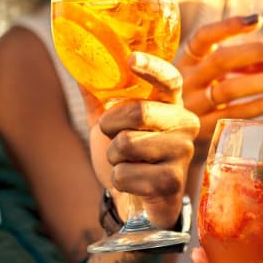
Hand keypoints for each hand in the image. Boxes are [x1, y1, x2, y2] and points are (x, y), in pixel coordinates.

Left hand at [89, 52, 198, 229]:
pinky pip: (125, 174)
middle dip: (111, 126)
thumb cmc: (128, 157)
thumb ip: (98, 94)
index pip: (169, 79)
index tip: (131, 58)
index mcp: (171, 104)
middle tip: (115, 137)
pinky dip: (118, 180)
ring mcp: (182, 153)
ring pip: (127, 144)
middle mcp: (185, 124)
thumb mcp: (110, 124)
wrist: (139, 203)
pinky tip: (135, 184)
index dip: (152, 67)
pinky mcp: (173, 181)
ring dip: (113, 157)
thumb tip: (77, 60)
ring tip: (128, 163)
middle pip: (139, 111)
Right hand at [177, 15, 262, 156]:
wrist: (164, 131)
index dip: (229, 27)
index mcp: (185, 60)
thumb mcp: (208, 73)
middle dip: (255, 52)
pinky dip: (256, 107)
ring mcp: (192, 105)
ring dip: (261, 82)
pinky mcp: (201, 129)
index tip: (258, 20)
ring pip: (229, 89)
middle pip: (221, 61)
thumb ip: (237, 64)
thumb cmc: (198, 94)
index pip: (203, 37)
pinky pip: (232, 115)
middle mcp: (184, 80)